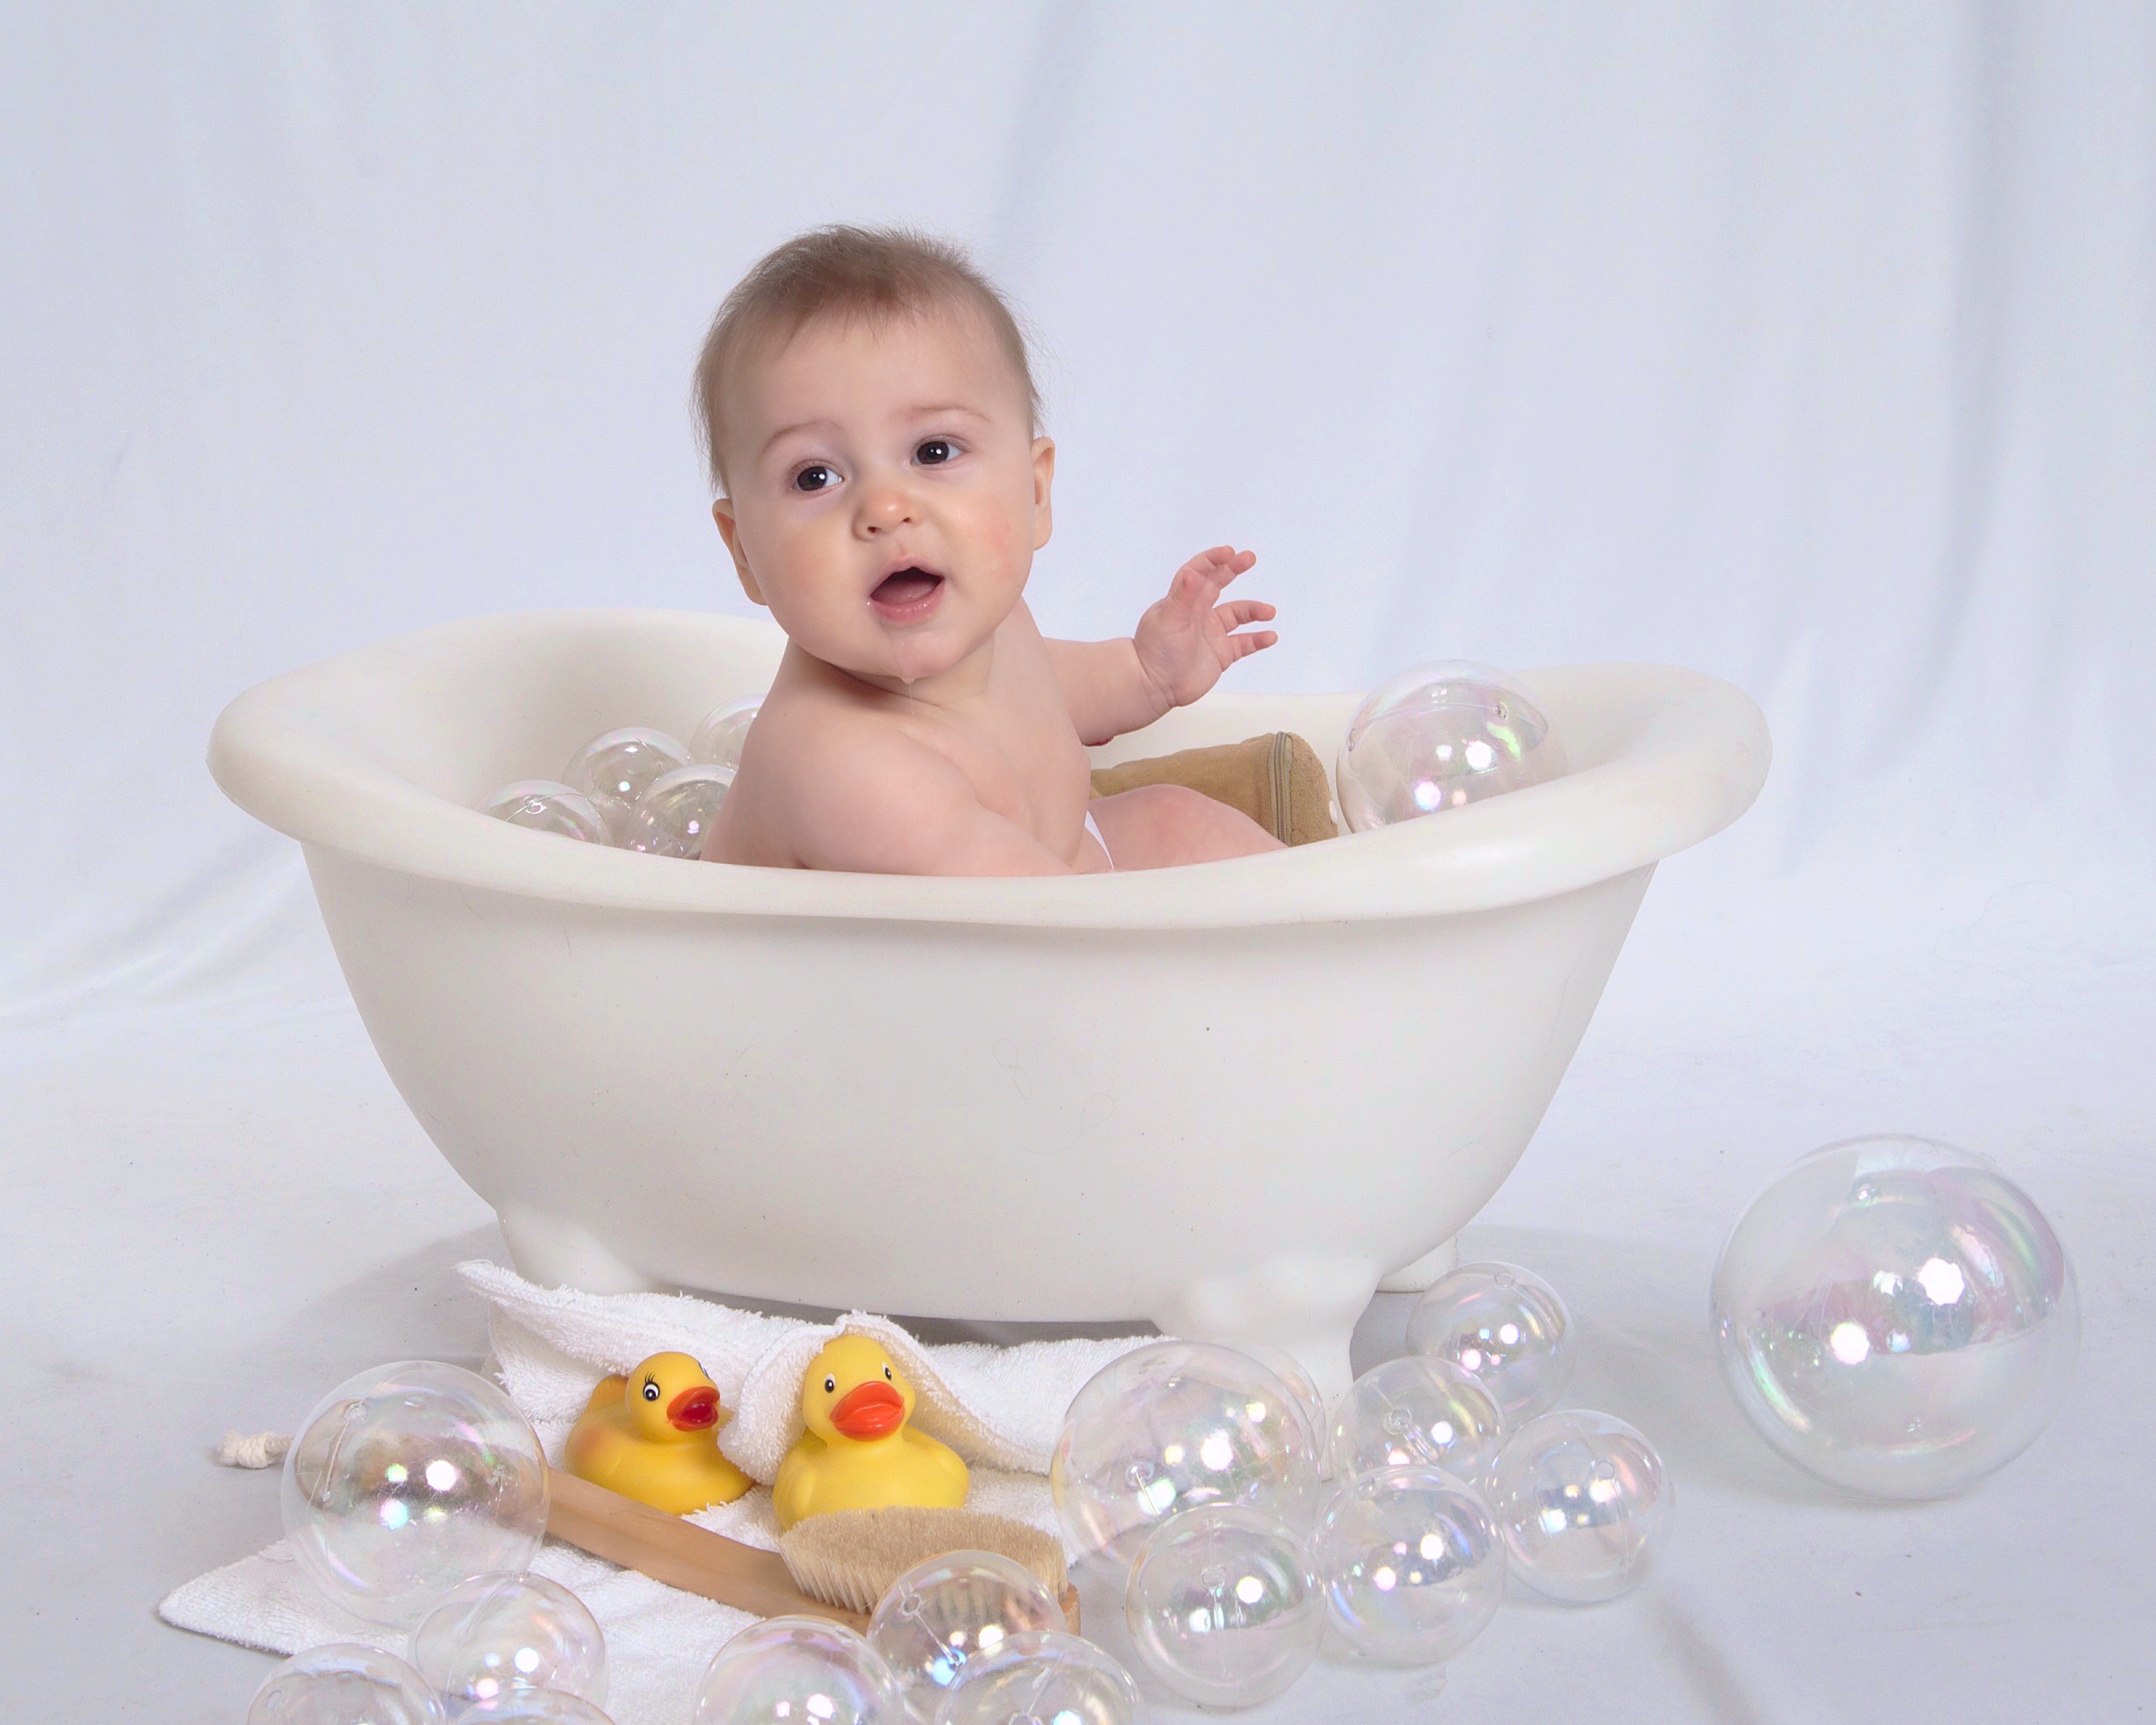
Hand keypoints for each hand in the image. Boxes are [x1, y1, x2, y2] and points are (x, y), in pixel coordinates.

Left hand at [1131, 545, 1277, 713]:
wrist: (1154, 686)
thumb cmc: (1155, 651)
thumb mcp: (1168, 620)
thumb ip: (1182, 596)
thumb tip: (1193, 573)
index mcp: (1183, 601)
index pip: (1200, 572)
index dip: (1213, 559)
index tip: (1229, 552)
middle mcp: (1198, 613)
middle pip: (1219, 584)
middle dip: (1234, 569)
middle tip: (1250, 558)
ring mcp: (1211, 633)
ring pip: (1238, 615)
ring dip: (1254, 611)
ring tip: (1269, 612)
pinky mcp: (1220, 653)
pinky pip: (1244, 643)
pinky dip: (1258, 640)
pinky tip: (1270, 637)